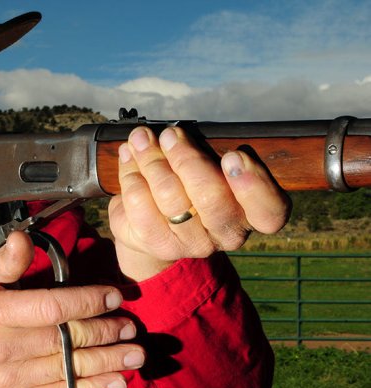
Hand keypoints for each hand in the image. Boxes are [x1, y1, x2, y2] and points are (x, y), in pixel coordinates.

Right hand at [0, 232, 144, 387]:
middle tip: (130, 326)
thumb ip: (5, 260)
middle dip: (104, 332)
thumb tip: (23, 238)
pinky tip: (117, 381)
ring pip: (68, 369)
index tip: (114, 296)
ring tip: (135, 354)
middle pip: (64, 339)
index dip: (87, 301)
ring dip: (108, 362)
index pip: (49, 307)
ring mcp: (5, 379)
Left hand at [109, 126, 290, 280]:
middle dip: (185, 158)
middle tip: (169, 135)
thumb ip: (204, 152)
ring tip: (141, 139)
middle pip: (211, 197)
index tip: (232, 156)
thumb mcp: (207, 166)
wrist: (150, 224)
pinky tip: (128, 159)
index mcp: (251, 212)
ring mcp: (192, 243)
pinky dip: (131, 175)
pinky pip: (141, 204)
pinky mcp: (158, 244)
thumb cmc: (188, 186)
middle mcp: (226, 233)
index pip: (269, 211)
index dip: (253, 185)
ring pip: (170, 196)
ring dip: (152, 160)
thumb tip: (173, 133)